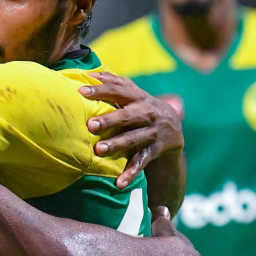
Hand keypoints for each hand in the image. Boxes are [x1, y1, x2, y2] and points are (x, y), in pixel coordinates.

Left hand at [81, 74, 184, 188]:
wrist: (174, 130)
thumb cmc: (143, 109)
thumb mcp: (135, 94)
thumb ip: (116, 83)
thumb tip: (90, 72)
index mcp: (140, 97)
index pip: (119, 91)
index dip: (101, 90)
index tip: (81, 92)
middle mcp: (148, 114)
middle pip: (128, 116)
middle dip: (110, 120)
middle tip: (90, 125)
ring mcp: (153, 133)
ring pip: (134, 139)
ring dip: (117, 145)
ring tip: (99, 150)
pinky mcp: (155, 151)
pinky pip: (141, 163)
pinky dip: (130, 174)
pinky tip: (119, 183)